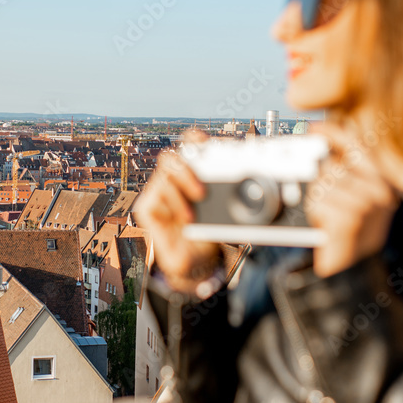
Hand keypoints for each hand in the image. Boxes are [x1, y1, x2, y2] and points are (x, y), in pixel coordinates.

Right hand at [135, 130, 220, 292]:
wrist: (195, 262)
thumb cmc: (209, 234)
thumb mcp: (226, 215)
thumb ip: (234, 199)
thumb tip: (255, 188)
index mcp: (191, 175)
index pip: (189, 147)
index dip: (195, 139)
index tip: (208, 141)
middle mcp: (173, 181)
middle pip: (172, 156)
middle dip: (188, 163)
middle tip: (204, 182)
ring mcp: (159, 193)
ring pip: (165, 172)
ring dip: (184, 183)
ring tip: (200, 199)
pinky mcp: (147, 208)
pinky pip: (155, 195)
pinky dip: (175, 202)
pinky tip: (187, 216)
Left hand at [305, 122, 400, 277]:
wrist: (352, 273)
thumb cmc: (347, 233)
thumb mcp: (350, 199)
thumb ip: (341, 172)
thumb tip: (316, 144)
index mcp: (382, 180)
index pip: (357, 144)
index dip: (333, 133)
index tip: (314, 128)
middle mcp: (381, 190)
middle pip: (333, 164)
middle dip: (317, 178)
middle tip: (318, 196)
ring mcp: (369, 204)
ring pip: (323, 182)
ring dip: (315, 198)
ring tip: (325, 214)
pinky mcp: (352, 217)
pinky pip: (318, 199)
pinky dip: (314, 209)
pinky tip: (323, 222)